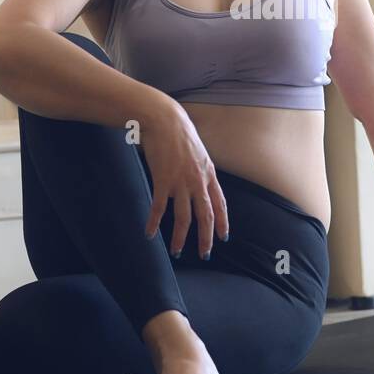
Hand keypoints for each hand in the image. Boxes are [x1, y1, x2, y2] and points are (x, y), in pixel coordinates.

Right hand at [139, 97, 228, 260]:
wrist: (164, 119)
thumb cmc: (179, 132)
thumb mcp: (198, 151)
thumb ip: (201, 169)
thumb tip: (201, 180)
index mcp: (208, 174)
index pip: (220, 204)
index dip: (222, 222)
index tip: (223, 237)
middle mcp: (197, 181)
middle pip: (205, 216)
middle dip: (206, 238)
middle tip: (204, 254)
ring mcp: (180, 182)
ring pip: (183, 218)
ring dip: (180, 238)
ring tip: (176, 252)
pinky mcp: (162, 180)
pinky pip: (158, 208)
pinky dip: (154, 223)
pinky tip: (149, 233)